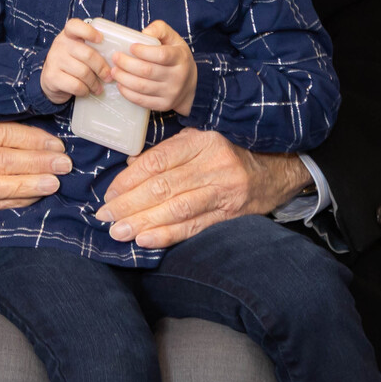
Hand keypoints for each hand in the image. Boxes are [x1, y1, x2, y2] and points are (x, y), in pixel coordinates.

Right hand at [39, 18, 112, 103]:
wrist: (50, 79)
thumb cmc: (72, 62)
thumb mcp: (79, 50)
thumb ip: (92, 48)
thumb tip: (116, 60)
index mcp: (69, 35)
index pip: (75, 26)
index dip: (89, 31)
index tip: (100, 39)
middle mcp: (60, 44)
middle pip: (87, 54)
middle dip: (102, 68)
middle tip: (108, 77)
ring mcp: (54, 60)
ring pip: (83, 72)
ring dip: (94, 83)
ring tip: (98, 87)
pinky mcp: (52, 77)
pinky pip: (76, 85)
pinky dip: (84, 90)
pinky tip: (86, 91)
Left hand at [94, 128, 309, 248]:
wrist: (275, 171)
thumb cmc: (227, 154)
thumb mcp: (199, 141)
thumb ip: (166, 153)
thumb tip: (130, 168)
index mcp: (202, 141)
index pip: (158, 161)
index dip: (129, 179)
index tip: (109, 193)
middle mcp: (214, 165)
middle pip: (163, 187)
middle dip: (130, 204)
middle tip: (105, 216)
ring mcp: (224, 191)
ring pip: (177, 209)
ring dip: (144, 223)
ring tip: (119, 232)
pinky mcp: (231, 215)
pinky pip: (195, 227)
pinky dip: (168, 235)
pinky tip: (146, 240)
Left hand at [107, 20, 195, 114]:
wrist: (189, 84)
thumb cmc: (176, 56)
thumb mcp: (173, 39)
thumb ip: (159, 29)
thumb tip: (144, 33)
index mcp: (180, 58)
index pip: (161, 55)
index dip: (143, 51)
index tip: (131, 47)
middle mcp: (178, 77)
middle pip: (147, 71)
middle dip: (127, 64)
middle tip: (115, 57)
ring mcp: (171, 93)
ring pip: (142, 87)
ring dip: (124, 79)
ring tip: (114, 71)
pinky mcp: (164, 105)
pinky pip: (142, 101)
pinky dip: (128, 93)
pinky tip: (120, 84)